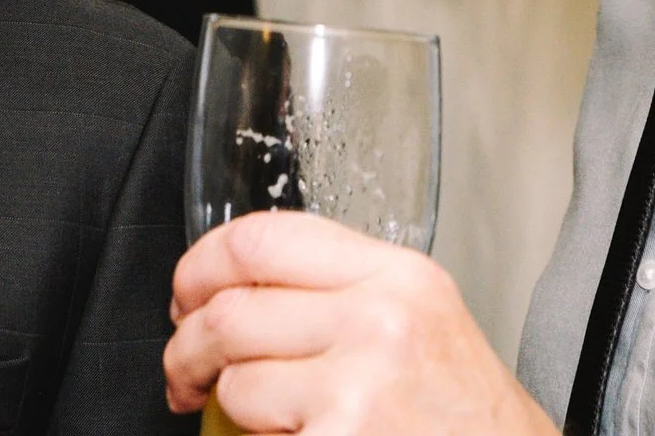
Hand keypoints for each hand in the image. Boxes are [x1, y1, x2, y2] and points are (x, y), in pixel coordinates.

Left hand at [165, 212, 556, 434]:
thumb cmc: (468, 419)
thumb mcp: (422, 323)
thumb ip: (341, 291)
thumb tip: (240, 288)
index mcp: (399, 278)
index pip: (263, 238)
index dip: (202, 265)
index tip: (186, 292)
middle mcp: (381, 321)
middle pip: (231, 309)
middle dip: (188, 344)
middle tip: (186, 369)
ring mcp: (360, 386)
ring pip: (237, 379)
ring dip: (227, 405)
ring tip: (254, 419)